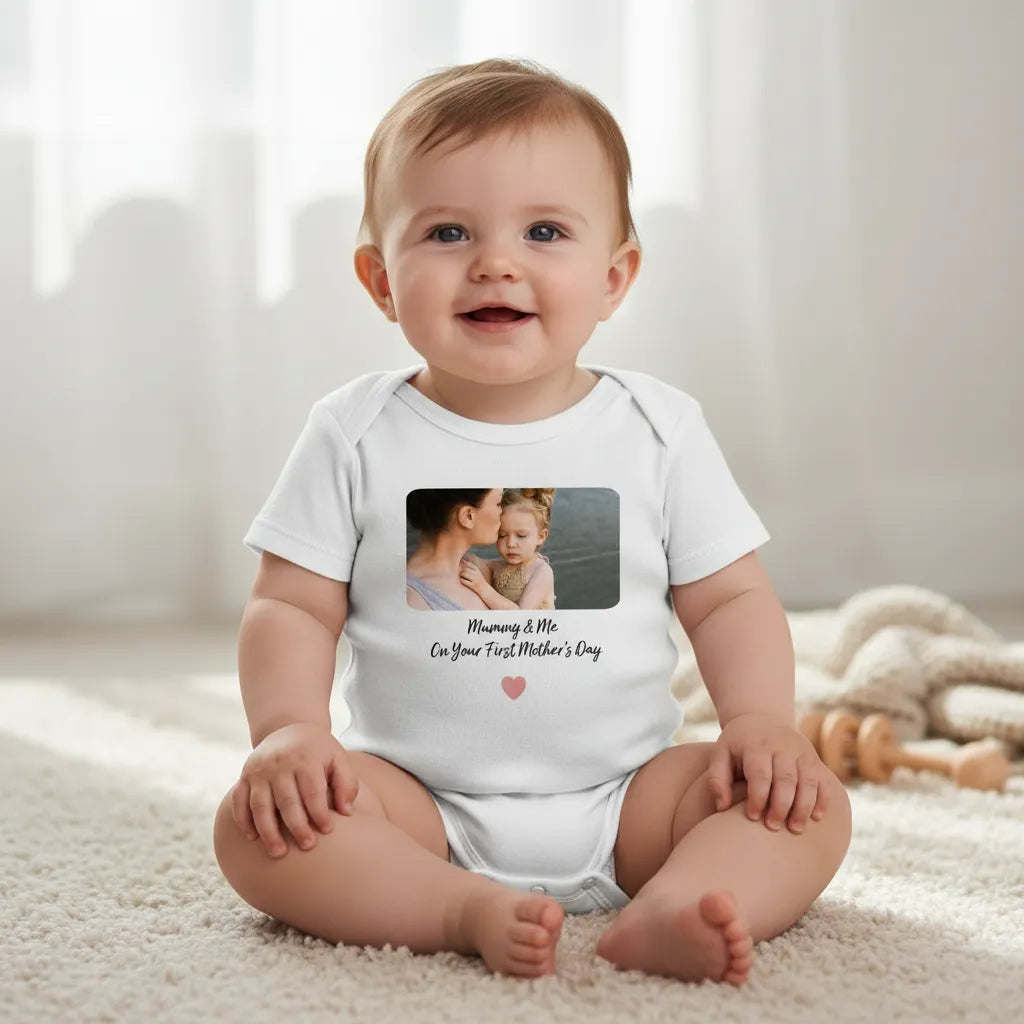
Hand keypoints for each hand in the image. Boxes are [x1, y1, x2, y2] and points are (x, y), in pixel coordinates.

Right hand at [230, 722, 358, 857]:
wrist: (289, 729)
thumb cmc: (318, 752)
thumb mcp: (338, 759)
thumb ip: (346, 783)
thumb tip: (346, 812)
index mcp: (305, 759)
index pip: (312, 791)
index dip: (319, 812)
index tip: (327, 830)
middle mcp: (280, 764)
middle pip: (287, 800)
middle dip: (296, 826)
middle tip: (307, 846)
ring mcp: (259, 770)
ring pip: (260, 804)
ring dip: (268, 831)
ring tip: (278, 852)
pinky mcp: (245, 776)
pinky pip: (239, 800)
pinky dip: (243, 820)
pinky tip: (252, 838)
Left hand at [458, 558, 484, 591]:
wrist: (485, 590)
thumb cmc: (479, 581)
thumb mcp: (477, 573)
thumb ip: (471, 568)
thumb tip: (462, 561)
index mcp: (478, 570)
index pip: (470, 564)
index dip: (464, 562)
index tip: (459, 562)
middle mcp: (477, 574)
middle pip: (466, 568)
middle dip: (460, 568)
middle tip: (456, 569)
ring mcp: (475, 580)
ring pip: (465, 574)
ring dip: (460, 574)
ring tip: (459, 575)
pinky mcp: (473, 586)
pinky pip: (464, 581)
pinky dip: (461, 580)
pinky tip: (461, 580)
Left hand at [708, 713, 828, 832]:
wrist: (761, 718)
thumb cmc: (737, 745)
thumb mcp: (720, 754)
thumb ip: (717, 779)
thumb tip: (722, 808)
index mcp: (756, 745)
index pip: (760, 774)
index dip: (757, 798)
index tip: (752, 817)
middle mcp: (782, 746)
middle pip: (786, 779)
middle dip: (781, 806)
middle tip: (772, 827)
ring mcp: (801, 751)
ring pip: (808, 781)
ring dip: (804, 807)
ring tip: (795, 829)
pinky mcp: (813, 758)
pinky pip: (823, 780)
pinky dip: (823, 799)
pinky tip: (816, 817)